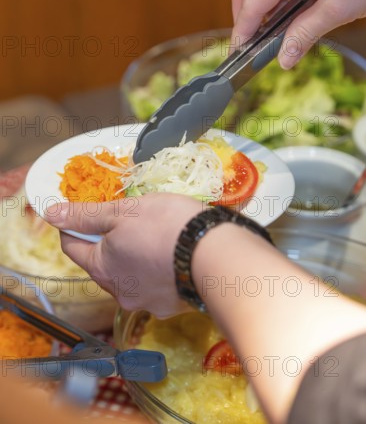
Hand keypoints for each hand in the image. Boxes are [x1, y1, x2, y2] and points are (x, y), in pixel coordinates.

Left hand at [45, 193, 203, 316]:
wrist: (215, 254)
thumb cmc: (166, 225)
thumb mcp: (123, 211)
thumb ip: (86, 215)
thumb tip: (50, 214)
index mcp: (102, 268)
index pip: (73, 246)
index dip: (74, 226)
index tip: (86, 211)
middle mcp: (118, 292)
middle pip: (102, 263)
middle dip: (109, 242)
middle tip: (129, 220)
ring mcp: (146, 303)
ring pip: (130, 275)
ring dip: (134, 258)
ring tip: (156, 238)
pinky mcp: (170, 307)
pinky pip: (155, 285)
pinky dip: (157, 271)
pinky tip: (172, 256)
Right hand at [231, 0, 365, 68]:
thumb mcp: (340, 8)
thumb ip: (305, 34)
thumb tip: (283, 59)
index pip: (252, 2)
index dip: (243, 30)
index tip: (238, 52)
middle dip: (244, 16)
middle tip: (251, 44)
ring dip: (258, 3)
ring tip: (270, 31)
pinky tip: (284, 10)